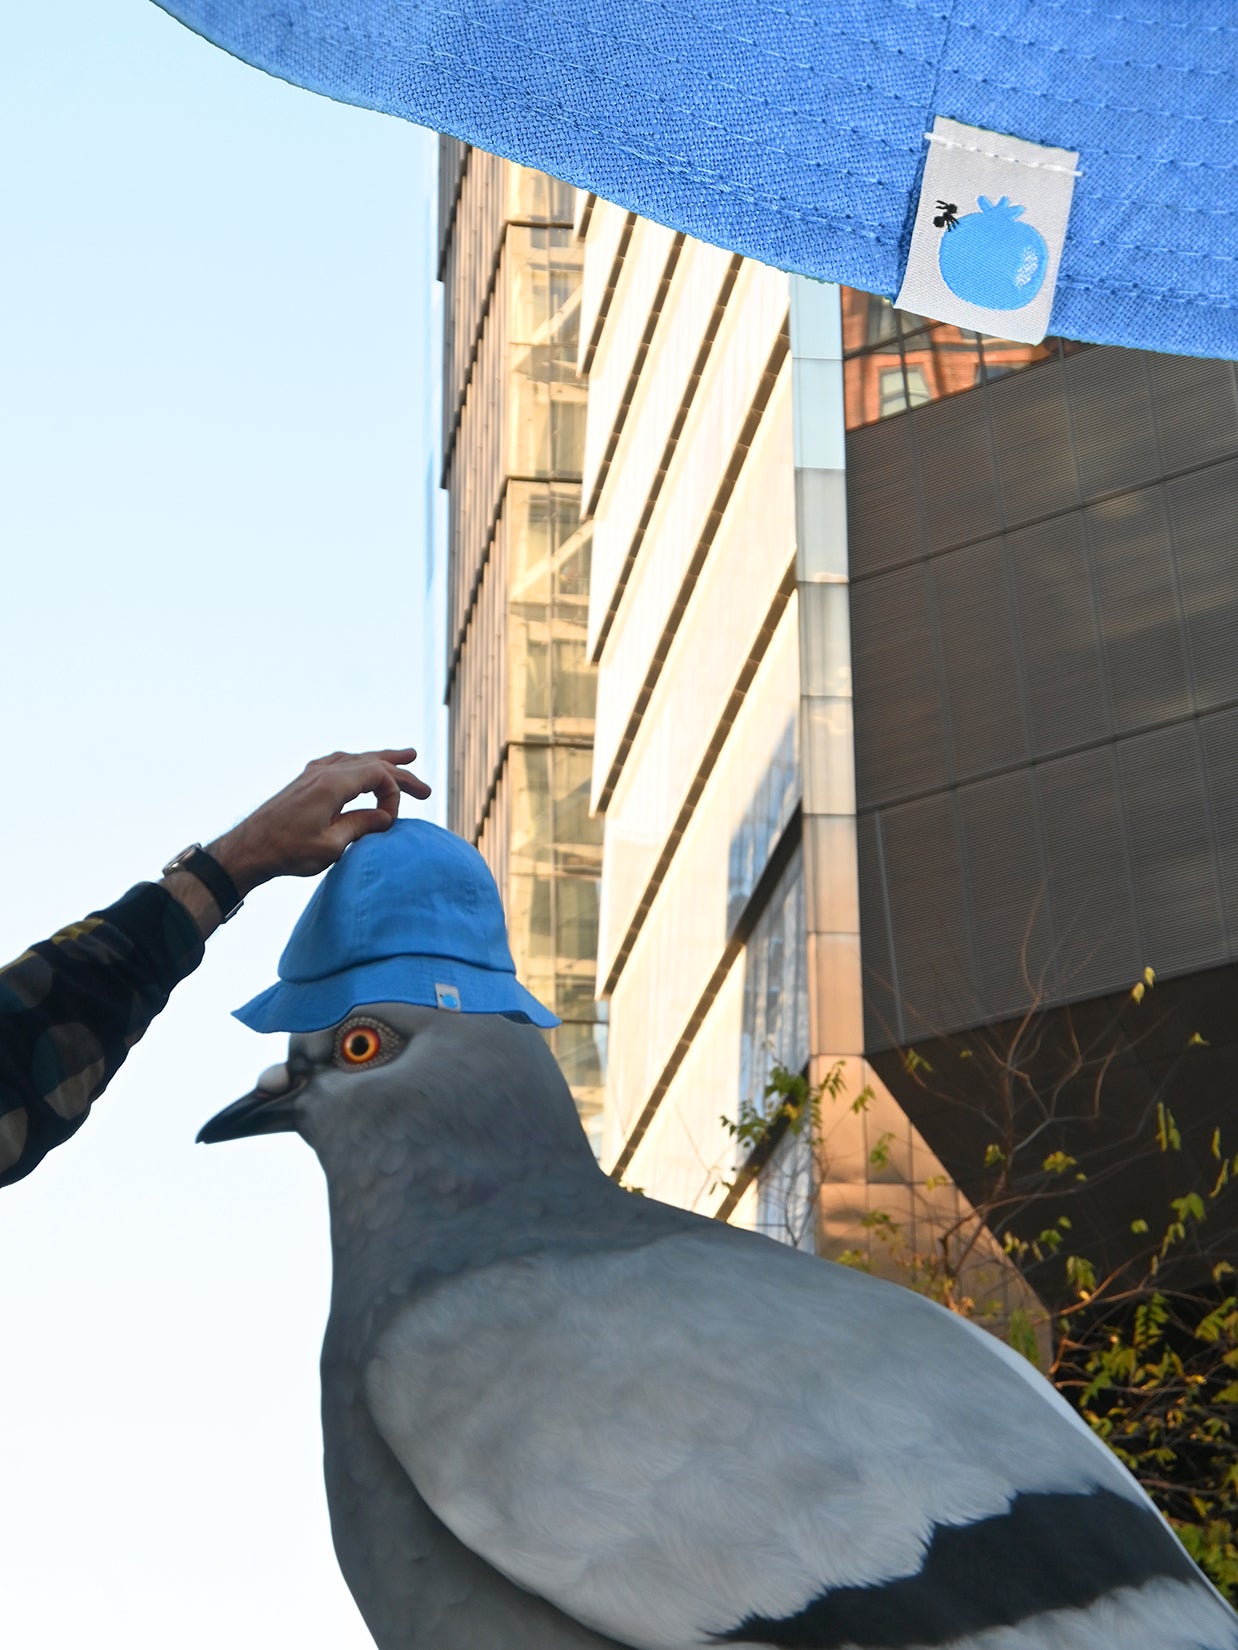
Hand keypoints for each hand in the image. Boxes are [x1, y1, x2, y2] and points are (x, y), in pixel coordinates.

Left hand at [208, 747, 431, 895]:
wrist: (247, 849)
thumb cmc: (287, 851)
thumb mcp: (331, 846)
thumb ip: (361, 826)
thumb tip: (385, 818)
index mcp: (332, 784)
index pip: (378, 774)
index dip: (393, 796)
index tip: (389, 822)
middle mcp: (323, 772)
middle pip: (371, 762)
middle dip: (400, 772)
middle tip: (425, 788)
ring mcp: (312, 774)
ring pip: (355, 758)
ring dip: (381, 760)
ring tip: (405, 757)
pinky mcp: (304, 781)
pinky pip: (338, 762)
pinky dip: (358, 762)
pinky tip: (361, 764)